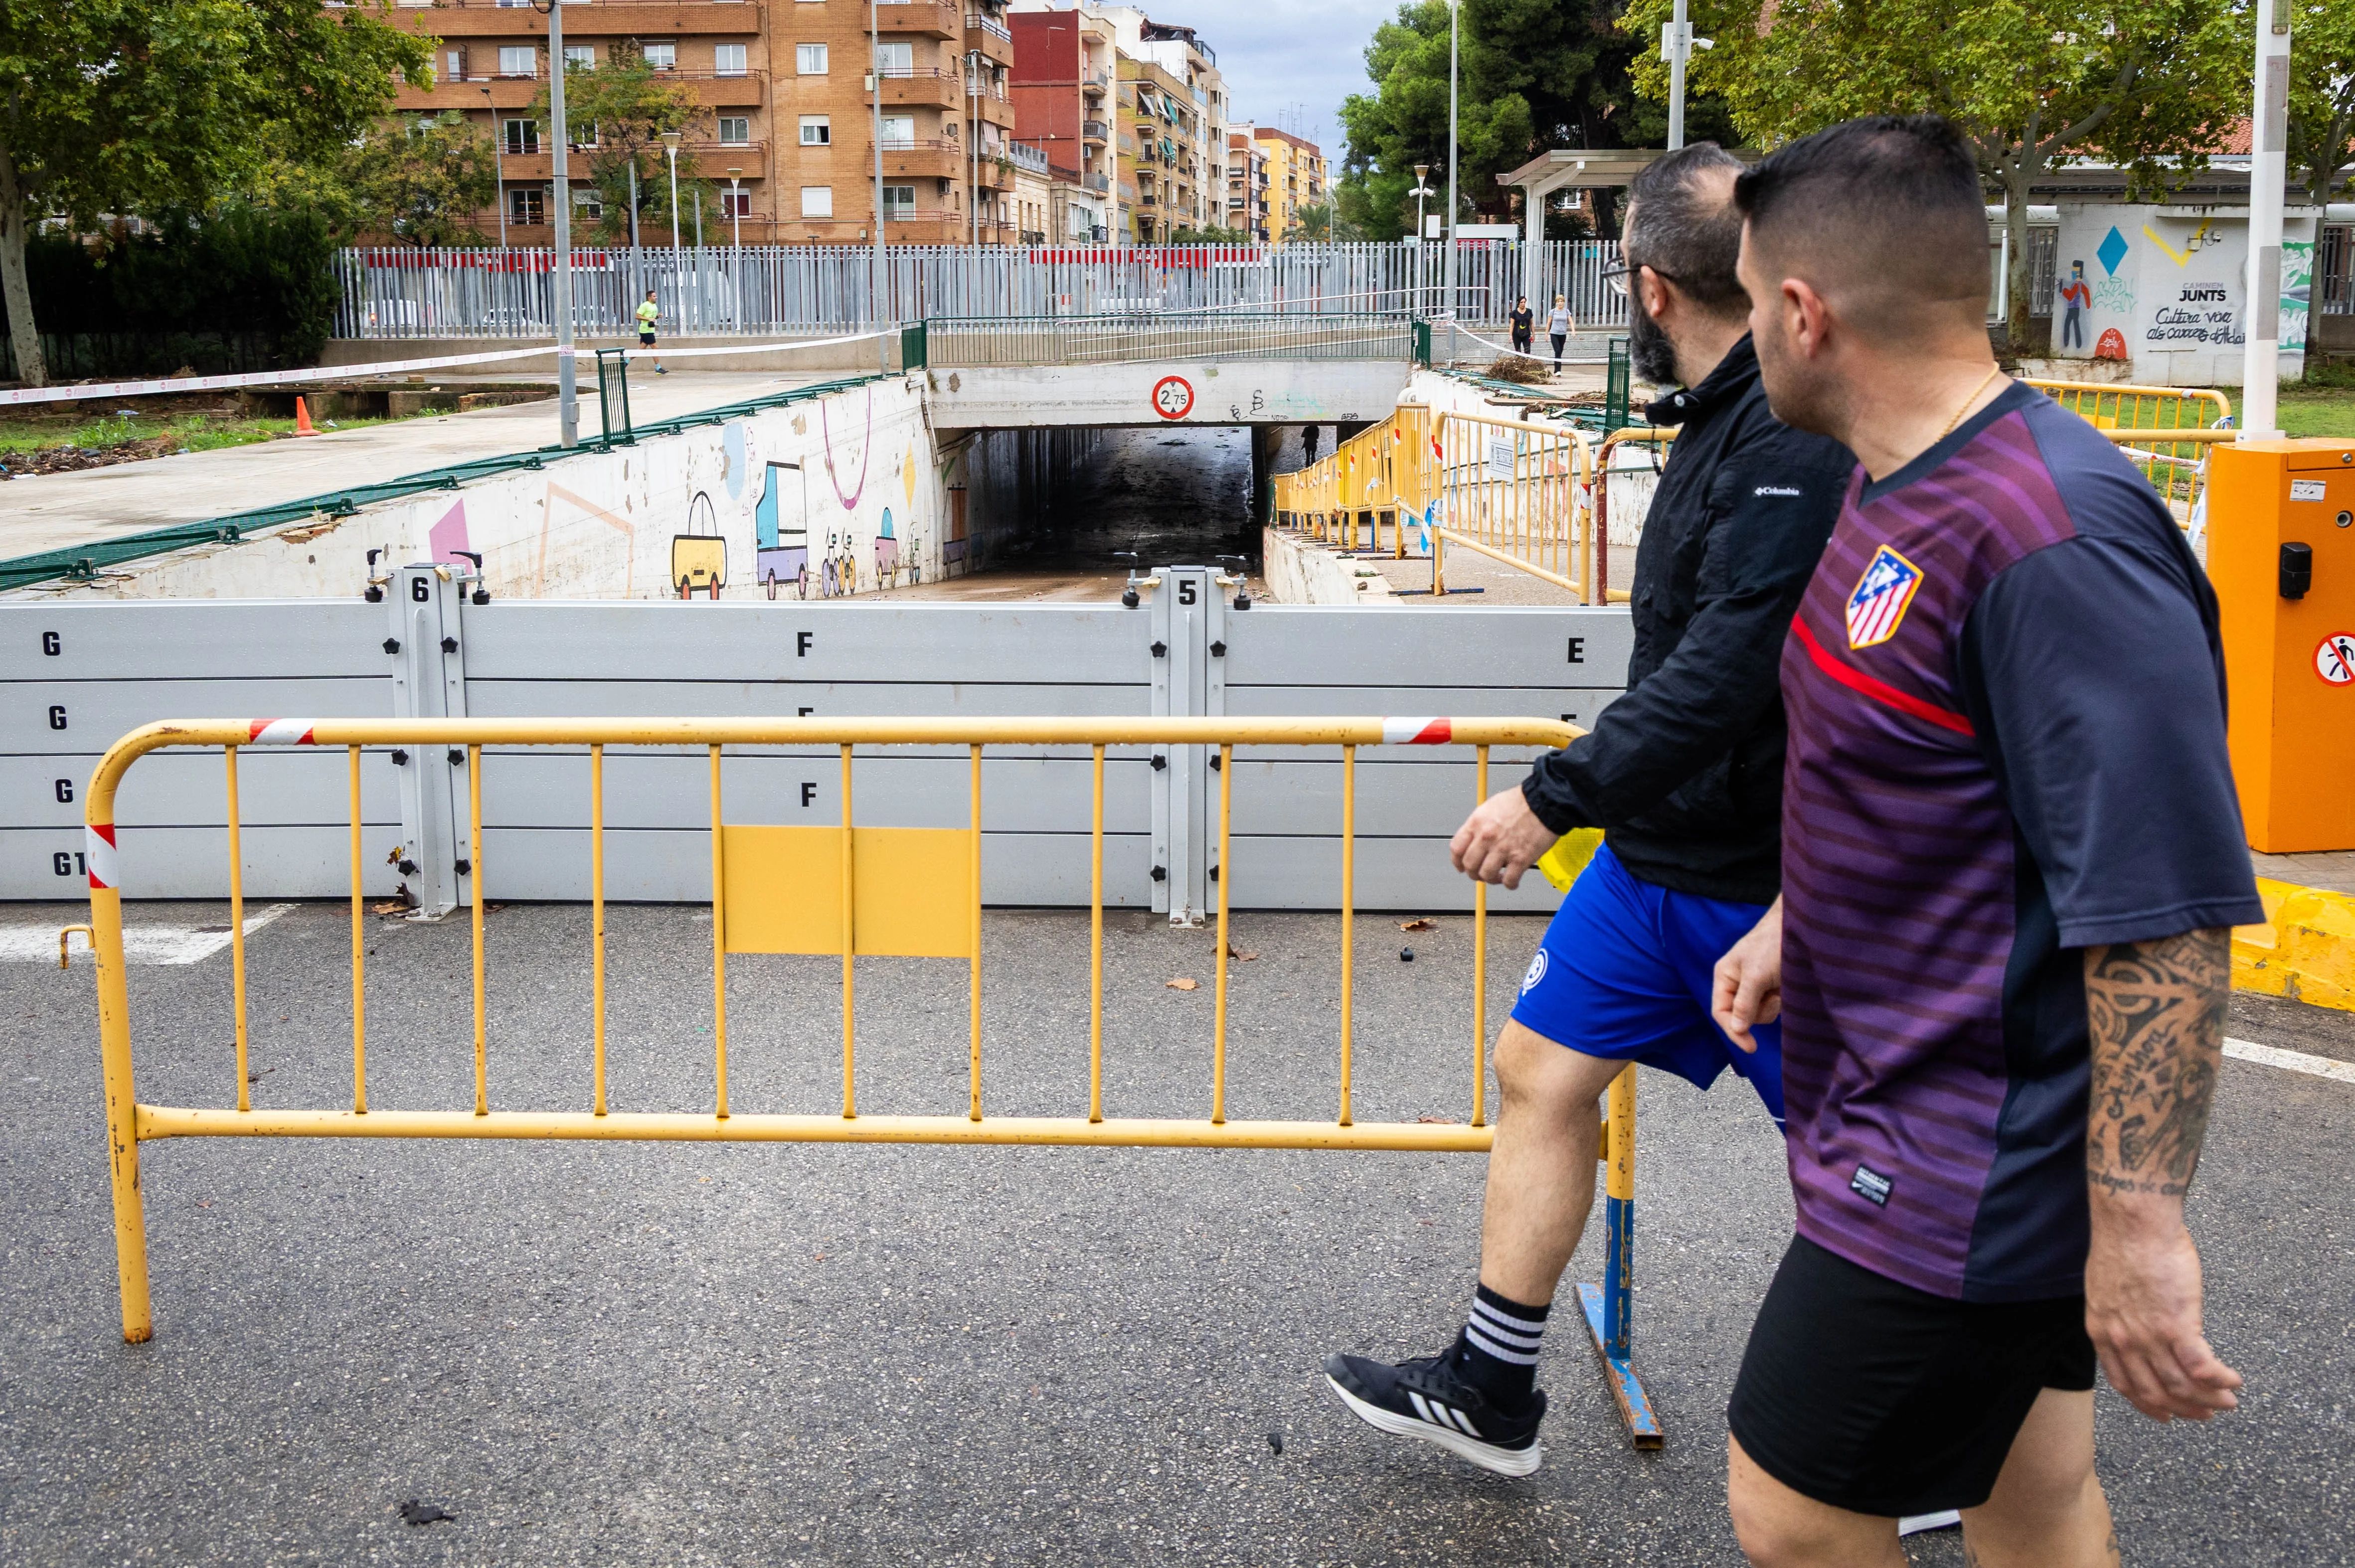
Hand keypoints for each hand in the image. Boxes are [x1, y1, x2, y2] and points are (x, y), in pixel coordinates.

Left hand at [1449, 785, 1558, 889]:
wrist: (1545, 802)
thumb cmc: (1521, 802)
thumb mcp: (1491, 807)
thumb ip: (1479, 825)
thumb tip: (1475, 839)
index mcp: (1477, 823)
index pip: (1456, 849)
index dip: (1457, 862)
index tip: (1462, 866)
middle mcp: (1486, 837)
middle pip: (1469, 865)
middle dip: (1474, 873)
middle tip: (1480, 873)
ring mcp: (1503, 849)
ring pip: (1486, 875)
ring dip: (1490, 879)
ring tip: (1498, 876)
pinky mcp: (1520, 859)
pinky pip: (1509, 880)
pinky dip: (1509, 884)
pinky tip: (1512, 881)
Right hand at [1710, 898, 1781, 1053]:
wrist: (1799, 927)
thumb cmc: (1773, 944)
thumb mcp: (1756, 975)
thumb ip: (1744, 1003)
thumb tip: (1737, 1029)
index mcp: (1725, 977)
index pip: (1721, 1013)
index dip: (1733, 1031)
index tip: (1751, 1047)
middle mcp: (1737, 983)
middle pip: (1741, 1016)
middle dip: (1759, 1012)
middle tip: (1772, 996)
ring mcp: (1756, 986)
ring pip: (1759, 1013)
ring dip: (1772, 1006)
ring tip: (1780, 987)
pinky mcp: (1772, 987)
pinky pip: (1773, 1006)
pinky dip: (1780, 1000)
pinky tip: (1786, 986)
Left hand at [2085, 1205, 2241, 1421]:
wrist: (2132, 1224)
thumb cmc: (2123, 1247)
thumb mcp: (2108, 1291)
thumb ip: (2121, 1318)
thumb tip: (2142, 1331)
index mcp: (2103, 1333)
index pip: (2125, 1385)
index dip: (2148, 1405)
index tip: (2167, 1416)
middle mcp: (2124, 1342)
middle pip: (2156, 1394)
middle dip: (2185, 1410)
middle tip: (2208, 1414)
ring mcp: (2149, 1337)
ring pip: (2182, 1387)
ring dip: (2209, 1400)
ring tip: (2228, 1402)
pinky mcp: (2177, 1325)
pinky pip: (2202, 1368)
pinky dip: (2221, 1380)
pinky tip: (2234, 1380)